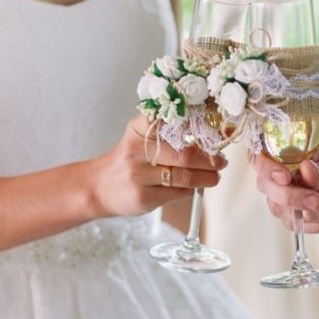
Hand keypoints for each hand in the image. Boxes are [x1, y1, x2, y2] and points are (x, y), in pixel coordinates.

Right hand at [89, 115, 224, 216]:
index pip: (174, 122)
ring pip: (184, 176)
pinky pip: (176, 193)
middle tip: (221, 161)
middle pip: (185, 153)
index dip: (199, 126)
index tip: (218, 131)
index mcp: (139, 128)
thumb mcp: (140, 138)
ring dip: (206, 177)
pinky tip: (194, 187)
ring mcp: (138, 174)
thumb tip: (209, 140)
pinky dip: (190, 190)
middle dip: (209, 159)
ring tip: (215, 176)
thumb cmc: (128, 161)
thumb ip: (167, 134)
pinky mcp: (143, 196)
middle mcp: (137, 148)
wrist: (97, 187)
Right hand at [251, 135, 318, 233]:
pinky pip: (298, 226)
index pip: (261, 156)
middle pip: (266, 186)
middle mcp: (282, 172)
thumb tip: (305, 170)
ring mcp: (285, 195)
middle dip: (292, 197)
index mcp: (291, 149)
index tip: (285, 177)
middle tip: (317, 201)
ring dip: (313, 213)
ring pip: (282, 210)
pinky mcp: (295, 215)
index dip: (266, 168)